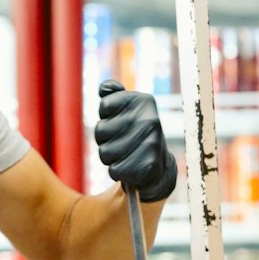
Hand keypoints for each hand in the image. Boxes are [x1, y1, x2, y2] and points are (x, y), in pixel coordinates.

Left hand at [95, 79, 177, 201]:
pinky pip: (114, 170)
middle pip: (100, 130)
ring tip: (125, 153)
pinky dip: (118, 171)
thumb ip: (111, 93)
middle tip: (121, 141)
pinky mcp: (149, 166)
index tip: (118, 120)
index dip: (106, 116)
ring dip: (110, 156)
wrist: (158, 163)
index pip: (104, 105)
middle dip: (105, 138)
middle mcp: (150, 119)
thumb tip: (104, 88)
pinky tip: (130, 166)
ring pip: (104, 152)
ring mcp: (152, 142)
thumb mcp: (124, 108)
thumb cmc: (133, 132)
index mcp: (143, 101)